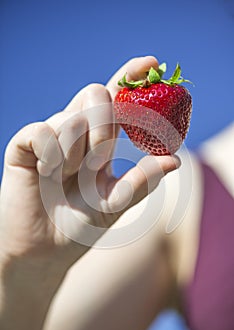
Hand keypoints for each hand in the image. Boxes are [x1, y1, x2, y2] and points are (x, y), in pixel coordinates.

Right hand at [0, 56, 179, 265]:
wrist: (44, 251)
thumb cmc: (79, 226)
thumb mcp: (114, 205)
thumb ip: (141, 183)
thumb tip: (174, 160)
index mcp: (98, 142)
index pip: (116, 100)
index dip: (131, 79)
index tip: (152, 64)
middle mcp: (75, 133)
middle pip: (95, 95)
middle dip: (104, 124)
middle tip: (98, 157)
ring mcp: (49, 137)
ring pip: (70, 117)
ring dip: (75, 153)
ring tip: (66, 177)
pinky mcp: (23, 145)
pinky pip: (41, 131)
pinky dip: (50, 154)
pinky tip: (46, 172)